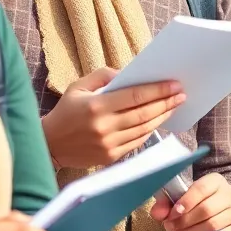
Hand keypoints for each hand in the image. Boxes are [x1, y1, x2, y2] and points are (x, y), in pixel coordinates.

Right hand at [41, 67, 185, 168]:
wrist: (49, 145)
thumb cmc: (66, 111)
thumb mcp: (79, 86)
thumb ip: (104, 75)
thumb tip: (130, 73)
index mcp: (96, 106)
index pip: (136, 96)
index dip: (158, 90)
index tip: (174, 84)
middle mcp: (104, 127)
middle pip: (145, 113)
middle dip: (166, 102)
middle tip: (181, 94)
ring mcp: (108, 144)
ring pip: (144, 129)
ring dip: (162, 116)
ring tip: (174, 105)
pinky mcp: (110, 157)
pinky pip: (137, 142)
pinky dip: (149, 130)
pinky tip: (157, 120)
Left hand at [150, 172, 230, 230]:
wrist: (229, 208)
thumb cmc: (203, 201)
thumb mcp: (188, 196)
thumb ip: (169, 202)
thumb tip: (157, 213)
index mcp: (217, 181)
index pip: (202, 189)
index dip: (186, 201)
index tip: (173, 213)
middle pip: (206, 209)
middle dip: (184, 220)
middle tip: (170, 226)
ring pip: (213, 225)